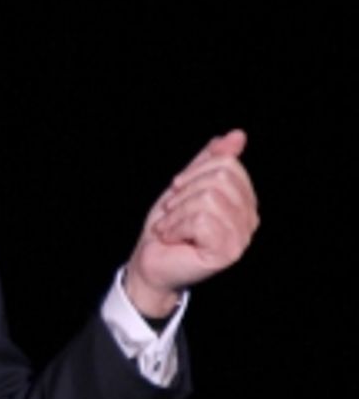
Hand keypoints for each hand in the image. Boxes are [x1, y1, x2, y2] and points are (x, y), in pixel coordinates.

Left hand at [124, 129, 258, 318]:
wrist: (148, 263)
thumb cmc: (167, 227)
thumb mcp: (186, 186)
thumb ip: (210, 161)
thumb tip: (238, 135)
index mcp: (243, 200)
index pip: (228, 163)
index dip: (195, 172)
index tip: (176, 190)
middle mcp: (250, 218)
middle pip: (221, 177)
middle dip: (186, 192)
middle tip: (170, 211)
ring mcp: (241, 237)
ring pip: (209, 198)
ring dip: (177, 212)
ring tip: (168, 227)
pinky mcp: (227, 252)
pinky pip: (202, 220)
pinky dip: (177, 226)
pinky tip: (171, 238)